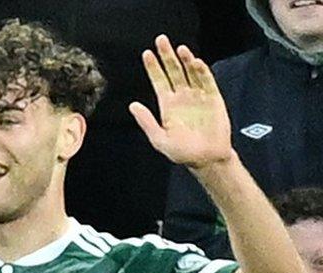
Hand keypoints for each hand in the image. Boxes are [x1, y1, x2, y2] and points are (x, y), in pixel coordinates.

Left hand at [129, 36, 232, 169]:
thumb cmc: (182, 152)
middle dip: (167, 55)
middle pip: (173, 71)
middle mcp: (181, 97)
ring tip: (179, 49)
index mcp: (167, 105)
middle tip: (161, 40)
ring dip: (185, 60)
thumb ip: (146, 121)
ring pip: (190, 73)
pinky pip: (207, 82)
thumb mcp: (159, 139)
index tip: (146, 54)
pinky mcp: (213, 99)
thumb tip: (132, 105)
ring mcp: (198, 96)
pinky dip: (202, 72)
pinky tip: (196, 62)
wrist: (206, 159)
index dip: (152, 67)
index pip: (158, 81)